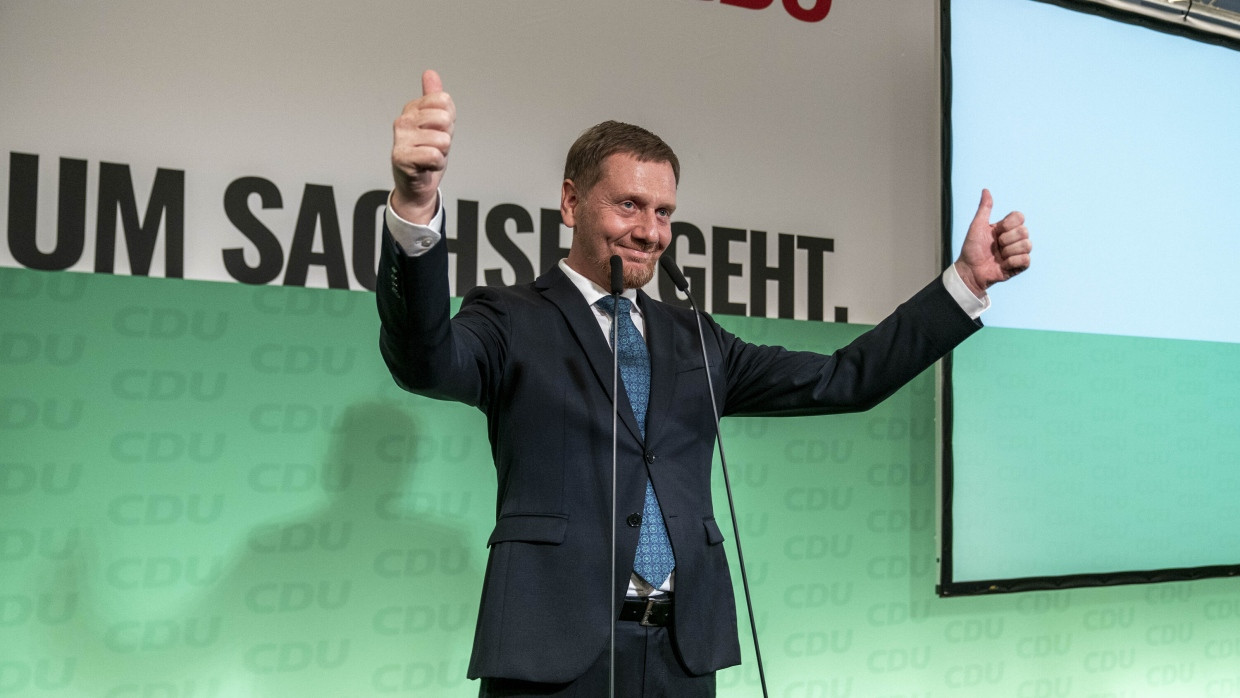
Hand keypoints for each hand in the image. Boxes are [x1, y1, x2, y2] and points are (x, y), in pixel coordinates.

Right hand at [390, 70, 455, 224]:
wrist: (416, 185)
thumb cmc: (426, 154)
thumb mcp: (437, 123)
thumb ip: (435, 98)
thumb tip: (430, 73)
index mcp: (412, 109)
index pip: (444, 101)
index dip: (449, 121)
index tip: (438, 131)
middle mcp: (403, 120)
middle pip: (444, 118)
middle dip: (446, 137)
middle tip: (434, 147)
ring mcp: (400, 138)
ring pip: (442, 139)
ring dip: (442, 153)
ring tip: (429, 157)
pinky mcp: (400, 157)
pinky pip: (434, 156)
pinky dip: (436, 165)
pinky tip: (425, 167)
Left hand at [954, 189, 1030, 296]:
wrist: (969, 270)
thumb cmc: (971, 248)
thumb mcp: (977, 226)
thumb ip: (984, 209)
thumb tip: (985, 190)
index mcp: (1006, 227)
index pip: (1019, 217)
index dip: (1009, 223)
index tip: (997, 230)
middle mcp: (1014, 238)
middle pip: (1024, 231)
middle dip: (1007, 239)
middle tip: (996, 246)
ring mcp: (1018, 252)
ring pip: (1027, 245)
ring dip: (1009, 251)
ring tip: (999, 256)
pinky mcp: (1020, 266)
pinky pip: (1026, 259)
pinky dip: (1012, 262)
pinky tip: (1003, 264)